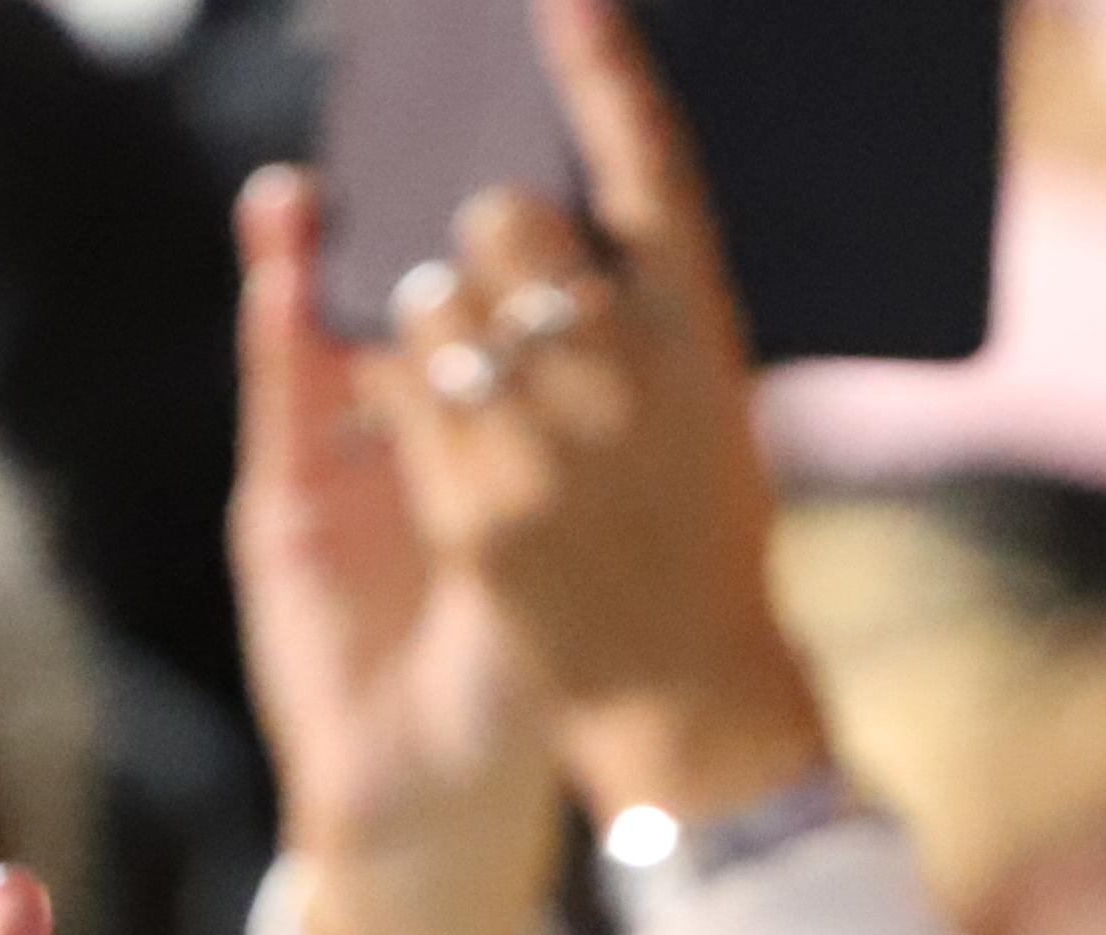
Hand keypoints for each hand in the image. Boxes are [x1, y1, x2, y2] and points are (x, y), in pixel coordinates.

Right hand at [233, 164, 565, 934]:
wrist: (431, 803)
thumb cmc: (507, 698)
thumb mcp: (552, 571)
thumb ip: (551, 475)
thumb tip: (602, 355)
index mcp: (489, 456)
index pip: (487, 332)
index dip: (493, 258)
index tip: (517, 174)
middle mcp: (418, 448)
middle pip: (410, 314)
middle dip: (413, 234)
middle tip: (422, 146)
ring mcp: (343, 470)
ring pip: (333, 334)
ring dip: (322, 254)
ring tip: (321, 183)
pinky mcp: (280, 505)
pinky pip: (282, 395)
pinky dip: (278, 325)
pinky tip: (284, 262)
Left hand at [381, 0, 832, 834]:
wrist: (684, 695)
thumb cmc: (701, 542)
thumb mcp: (708, 406)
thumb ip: (642, 311)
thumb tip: (554, 228)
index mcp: (703, 332)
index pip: (652, 166)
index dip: (604, 68)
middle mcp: (629, 375)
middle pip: (507, 218)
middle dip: (487, 238)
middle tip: (501, 290)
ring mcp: (546, 441)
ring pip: (433, 296)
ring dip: (435, 316)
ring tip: (474, 376)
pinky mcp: (477, 508)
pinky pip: (398, 393)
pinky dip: (402, 394)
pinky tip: (434, 428)